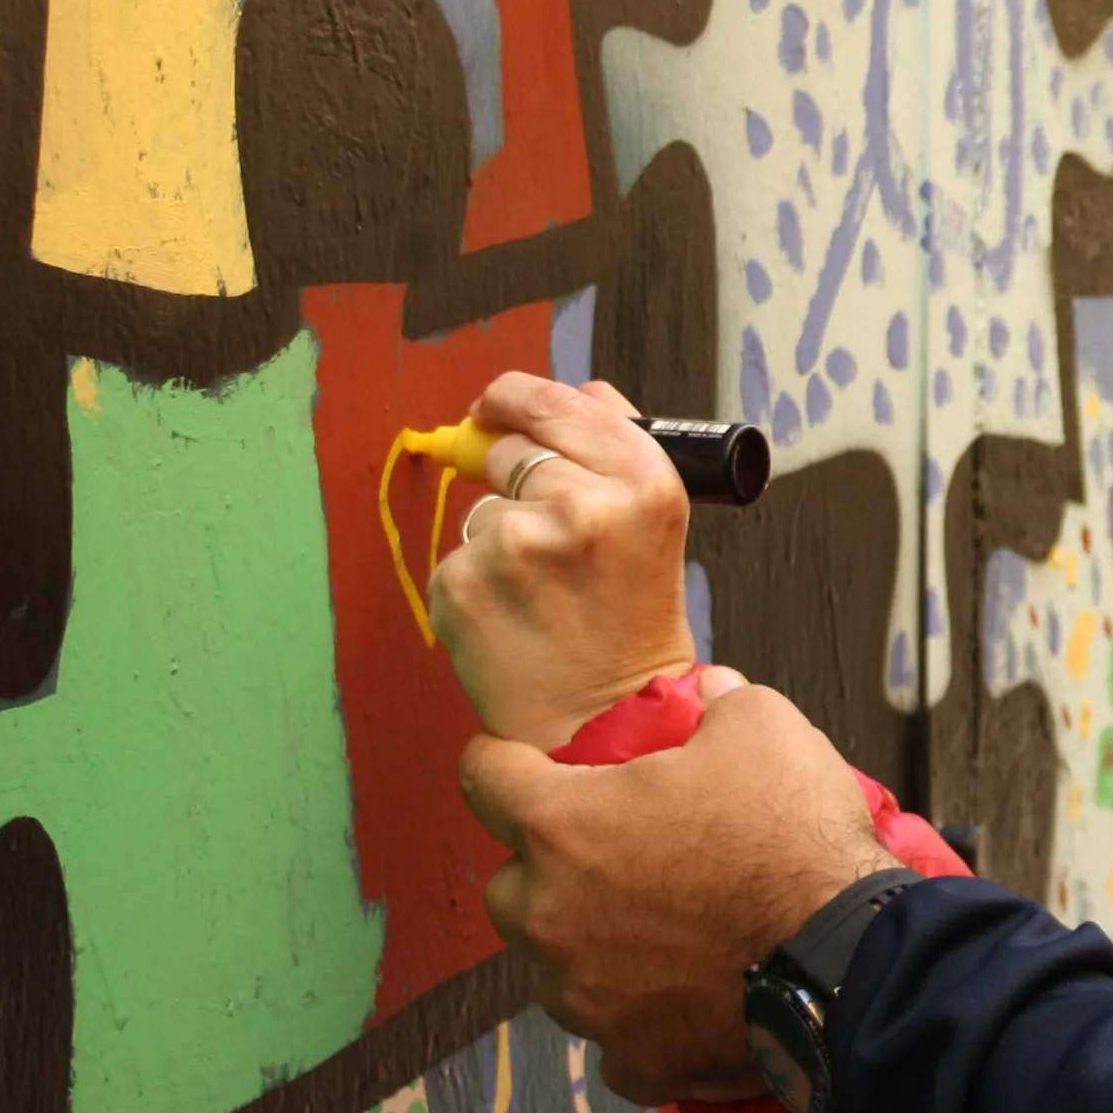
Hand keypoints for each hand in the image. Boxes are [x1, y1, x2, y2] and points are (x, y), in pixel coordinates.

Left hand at [428, 372, 697, 749]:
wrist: (606, 722)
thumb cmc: (633, 625)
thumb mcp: (657, 524)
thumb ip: (617, 446)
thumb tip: (576, 391)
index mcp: (642, 481)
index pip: (554, 402)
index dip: (514, 397)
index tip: (495, 404)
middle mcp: (582, 506)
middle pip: (508, 452)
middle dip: (516, 482)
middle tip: (548, 543)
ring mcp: (516, 545)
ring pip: (480, 511)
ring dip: (499, 543)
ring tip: (540, 595)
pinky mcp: (464, 584)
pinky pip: (455, 558)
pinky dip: (475, 585)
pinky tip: (512, 618)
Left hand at [460, 678, 898, 1102]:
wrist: (846, 959)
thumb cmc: (793, 835)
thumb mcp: (763, 727)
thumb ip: (717, 703)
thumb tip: (708, 695)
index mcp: (564, 827)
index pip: (484, 779)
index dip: (500, 761)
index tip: (516, 761)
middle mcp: (552, 919)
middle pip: (508, 888)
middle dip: (545, 870)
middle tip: (610, 856)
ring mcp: (586, 998)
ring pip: (555, 969)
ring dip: (589, 948)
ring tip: (658, 932)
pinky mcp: (633, 1058)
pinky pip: (613, 1039)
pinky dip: (640, 1020)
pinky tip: (685, 999)